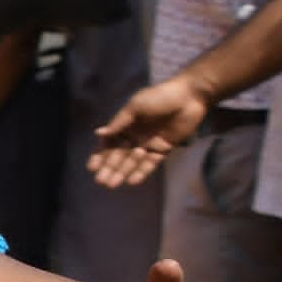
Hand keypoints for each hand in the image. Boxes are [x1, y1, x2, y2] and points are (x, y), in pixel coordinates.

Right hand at [90, 79, 208, 187]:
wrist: (189, 96)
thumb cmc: (160, 97)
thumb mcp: (135, 106)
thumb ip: (119, 122)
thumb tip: (98, 134)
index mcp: (127, 124)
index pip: (110, 143)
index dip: (100, 155)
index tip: (92, 168)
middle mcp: (136, 135)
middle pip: (120, 155)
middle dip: (110, 168)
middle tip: (101, 181)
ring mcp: (149, 143)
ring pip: (133, 162)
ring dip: (123, 173)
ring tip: (113, 185)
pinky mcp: (164, 149)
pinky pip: (151, 163)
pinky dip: (142, 172)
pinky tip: (132, 181)